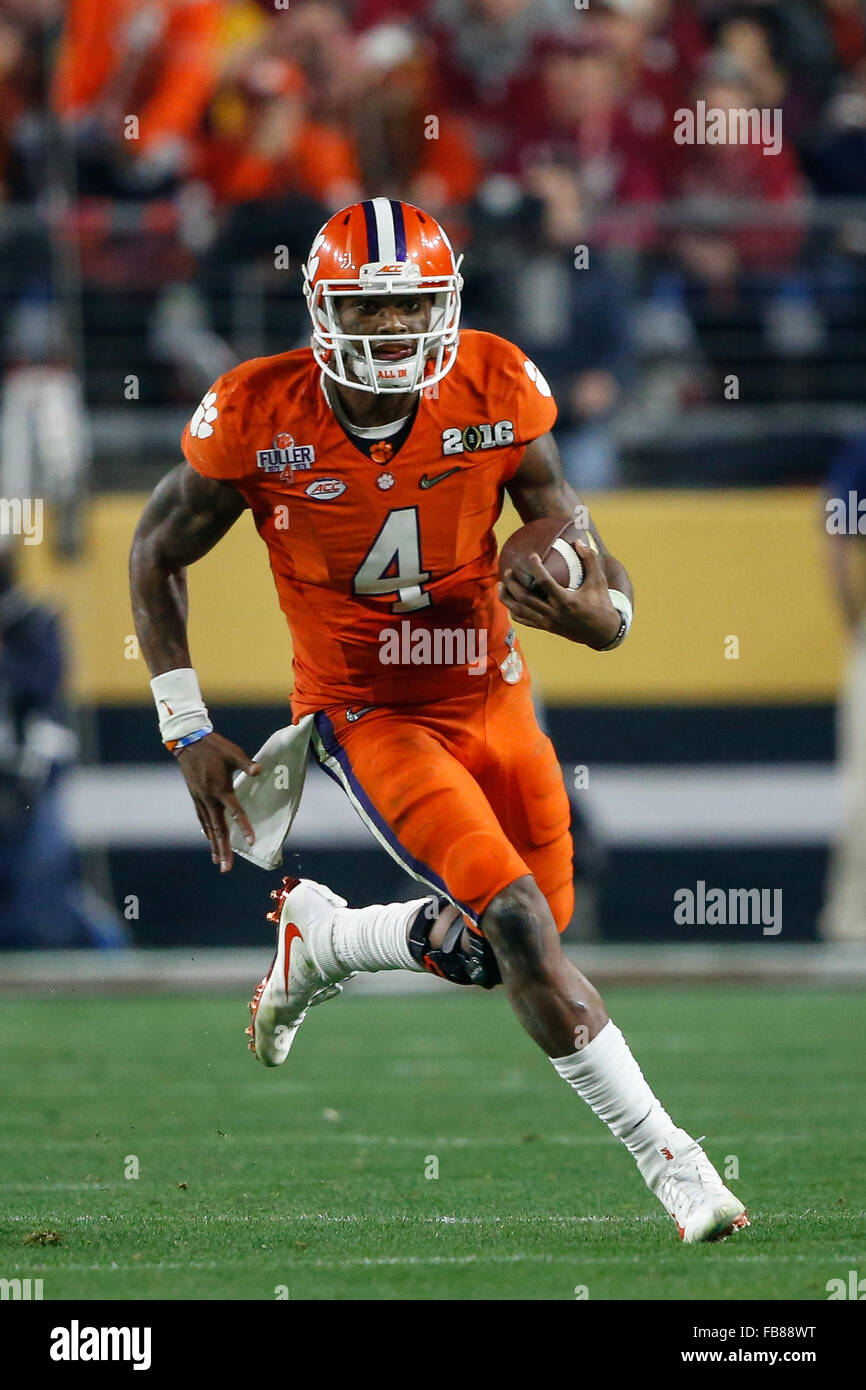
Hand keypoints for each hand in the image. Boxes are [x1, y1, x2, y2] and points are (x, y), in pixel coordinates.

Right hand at [175, 732, 260, 871]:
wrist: (188, 742)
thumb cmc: (214, 747)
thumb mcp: (233, 753)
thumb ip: (247, 764)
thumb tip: (260, 770)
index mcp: (220, 789)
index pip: (235, 813)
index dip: (244, 828)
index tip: (251, 842)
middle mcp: (209, 798)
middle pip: (218, 829)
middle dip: (223, 850)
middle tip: (227, 868)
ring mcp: (200, 799)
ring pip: (209, 827)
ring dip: (214, 845)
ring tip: (218, 861)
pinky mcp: (195, 796)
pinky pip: (202, 818)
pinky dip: (207, 831)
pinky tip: (209, 839)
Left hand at [498, 540, 621, 648]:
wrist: (602, 633)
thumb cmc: (601, 603)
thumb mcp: (599, 581)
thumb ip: (590, 560)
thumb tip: (578, 541)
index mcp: (566, 600)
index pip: (545, 583)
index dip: (535, 568)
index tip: (531, 555)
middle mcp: (554, 613)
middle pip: (526, 598)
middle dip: (513, 584)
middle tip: (508, 570)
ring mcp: (548, 622)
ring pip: (521, 611)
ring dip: (508, 598)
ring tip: (501, 584)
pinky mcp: (546, 628)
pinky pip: (525, 621)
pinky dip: (514, 611)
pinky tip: (509, 601)